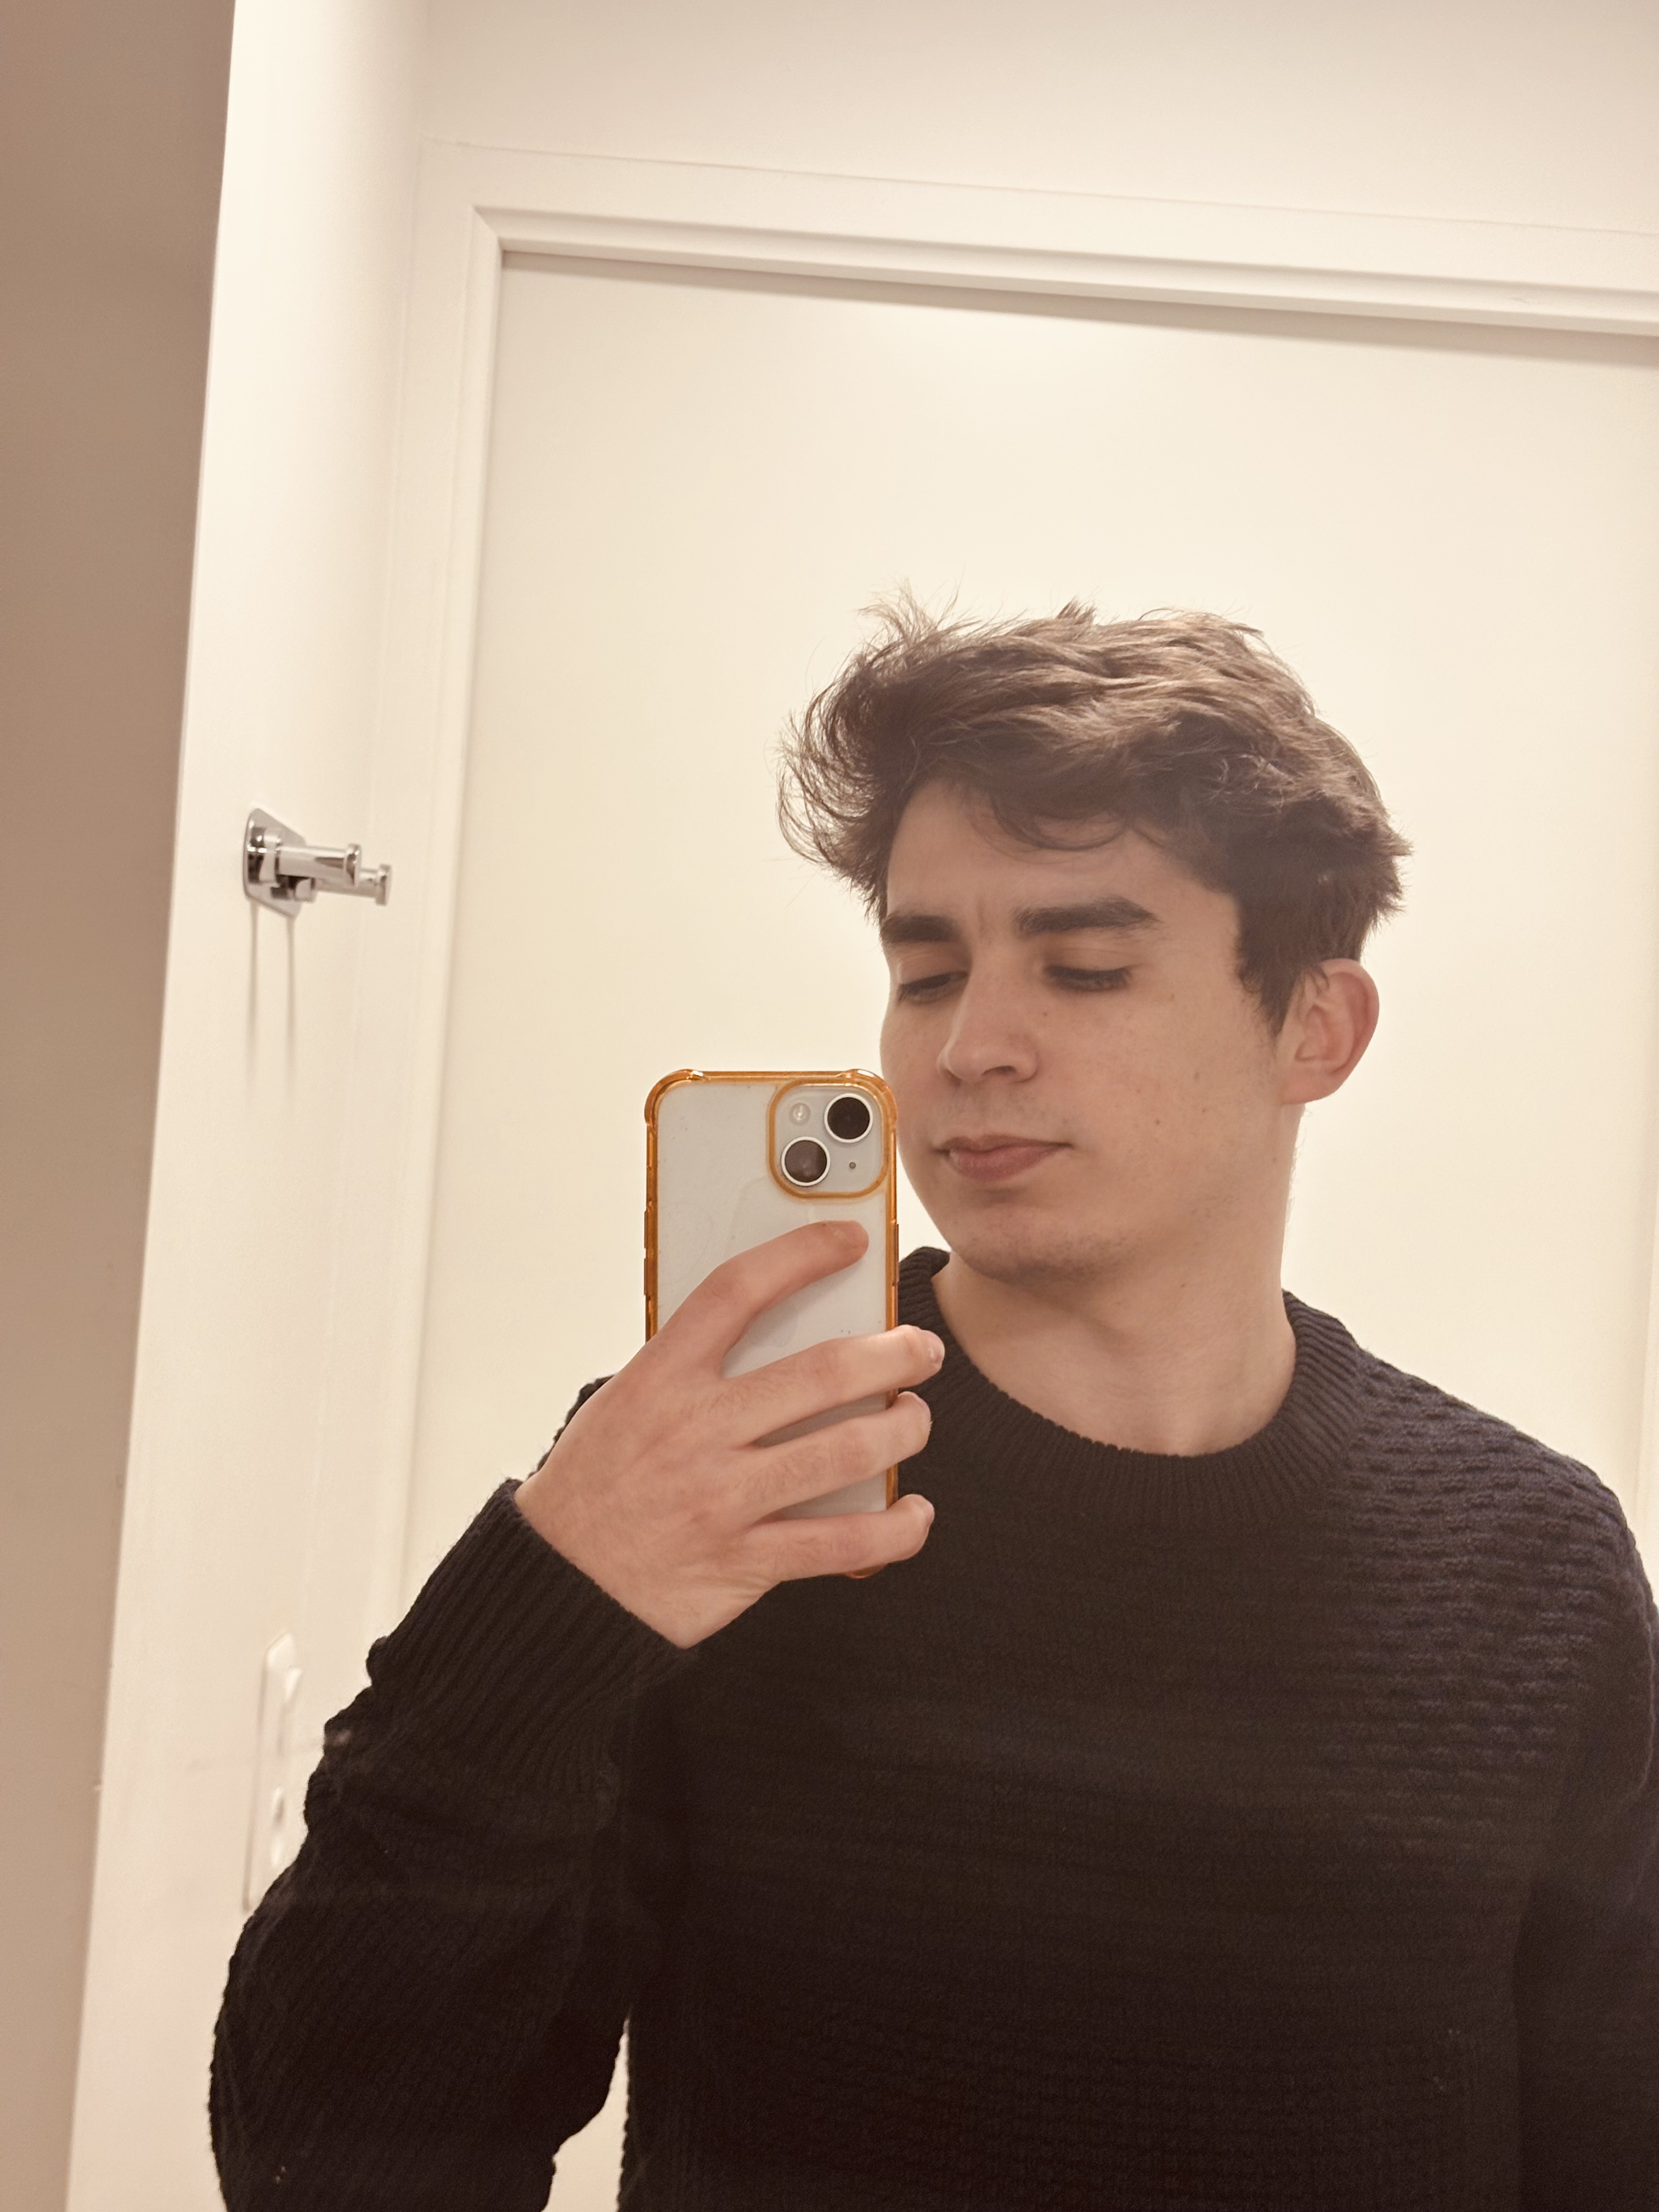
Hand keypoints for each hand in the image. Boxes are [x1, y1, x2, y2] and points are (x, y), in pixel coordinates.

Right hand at [515, 1221, 939, 1646]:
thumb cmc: (595, 1485)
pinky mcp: (744, 1561)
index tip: (850, 1240)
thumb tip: (776, 1335)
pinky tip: (913, 1515)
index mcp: (660, 1378)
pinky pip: (842, 1545)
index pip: (738, 1290)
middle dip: (894, 1354)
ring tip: (915, 1419)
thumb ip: (689, 1370)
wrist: (559, 1584)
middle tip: (922, 1349)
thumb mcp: (623, 1402)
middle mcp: (696, 1430)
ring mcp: (723, 1498)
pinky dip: (895, 1529)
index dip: (803, 1254)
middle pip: (822, 1372)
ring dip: (904, 1430)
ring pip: (846, 1451)